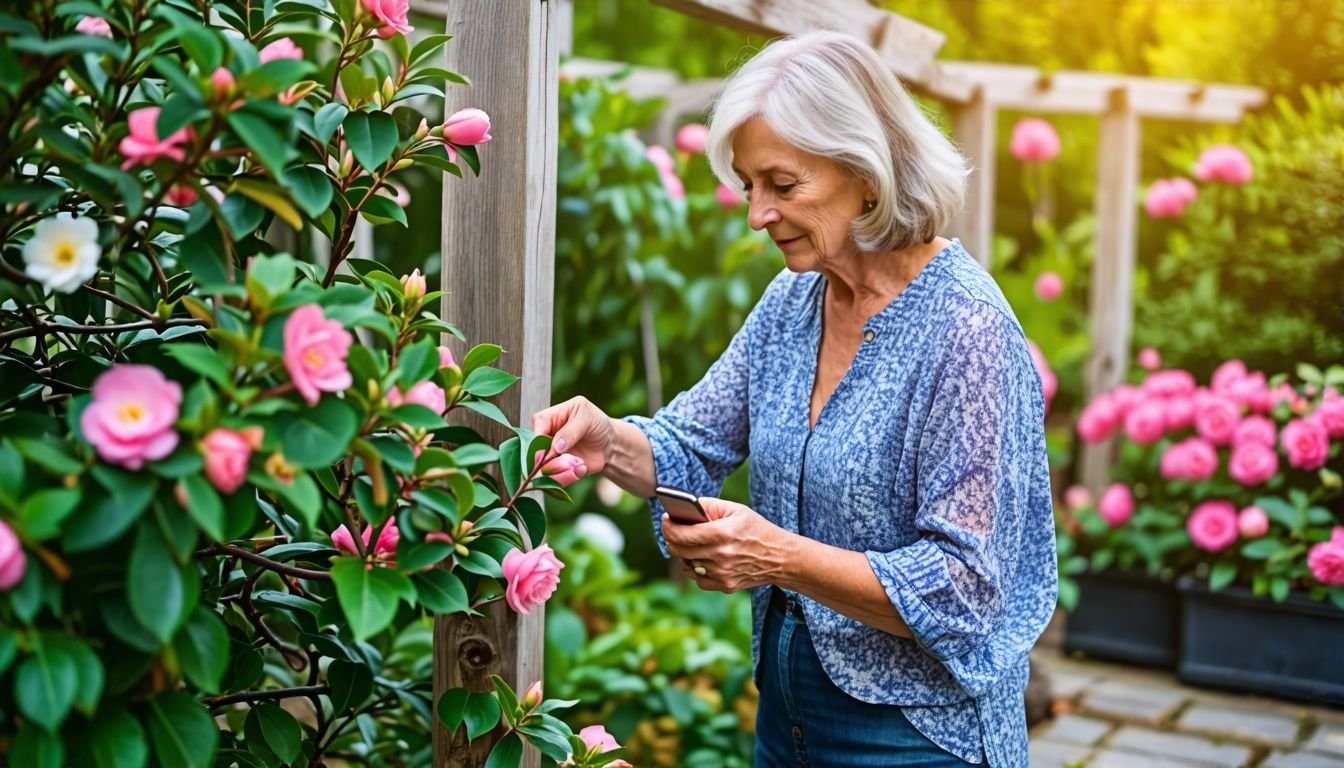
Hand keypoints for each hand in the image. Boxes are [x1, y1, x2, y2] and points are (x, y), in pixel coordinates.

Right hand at [531, 396, 613, 474]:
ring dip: (559, 469)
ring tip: (577, 464)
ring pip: (543, 467)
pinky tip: (581, 469)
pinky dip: (567, 477)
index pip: (536, 427)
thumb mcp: (587, 417)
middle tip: (565, 459)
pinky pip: (555, 478)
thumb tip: (556, 446)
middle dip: (548, 458)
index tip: (551, 448)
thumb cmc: (596, 423)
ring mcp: (550, 455)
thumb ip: (571, 430)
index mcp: (549, 418)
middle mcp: (546, 437)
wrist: (609, 443)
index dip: (540, 439)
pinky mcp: (558, 469)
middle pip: (534, 450)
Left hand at [662, 497, 791, 592]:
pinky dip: (695, 567)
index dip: (668, 526)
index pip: (681, 533)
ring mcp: (722, 574)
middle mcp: (720, 556)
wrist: (780, 558)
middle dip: (671, 538)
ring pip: (685, 564)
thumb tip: (684, 508)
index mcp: (722, 534)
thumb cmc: (756, 529)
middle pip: (677, 550)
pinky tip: (702, 557)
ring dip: (683, 553)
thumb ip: (708, 506)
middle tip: (673, 529)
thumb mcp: (736, 509)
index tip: (667, 519)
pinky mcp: (724, 586)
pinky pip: (697, 578)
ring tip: (689, 543)